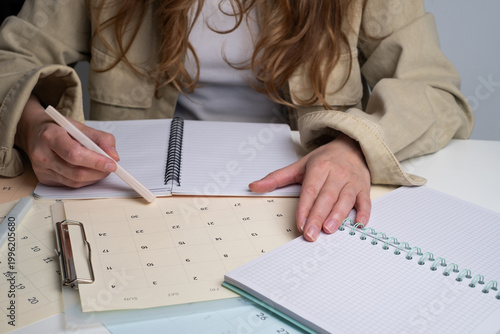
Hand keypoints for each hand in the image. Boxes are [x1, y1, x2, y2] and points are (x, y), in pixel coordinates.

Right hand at [15, 95, 119, 186]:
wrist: (35, 132)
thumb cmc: (59, 129)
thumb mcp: (80, 126)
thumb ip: (101, 138)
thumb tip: (114, 156)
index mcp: (50, 136)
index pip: (75, 154)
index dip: (96, 161)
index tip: (112, 163)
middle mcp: (42, 154)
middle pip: (76, 171)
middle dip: (99, 171)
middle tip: (111, 166)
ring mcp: (41, 169)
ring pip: (75, 181)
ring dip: (94, 177)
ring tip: (102, 168)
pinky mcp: (44, 179)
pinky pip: (70, 184)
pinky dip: (85, 180)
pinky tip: (89, 171)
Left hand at [249, 133, 370, 240]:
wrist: (351, 146)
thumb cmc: (325, 159)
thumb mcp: (299, 165)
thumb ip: (276, 178)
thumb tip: (253, 186)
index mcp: (319, 167)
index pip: (310, 190)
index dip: (304, 208)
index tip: (300, 224)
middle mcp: (336, 174)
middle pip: (326, 197)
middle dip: (318, 217)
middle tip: (311, 234)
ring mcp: (352, 181)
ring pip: (345, 200)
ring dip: (338, 216)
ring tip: (329, 230)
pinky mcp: (364, 188)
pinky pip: (365, 201)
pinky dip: (363, 213)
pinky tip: (359, 224)